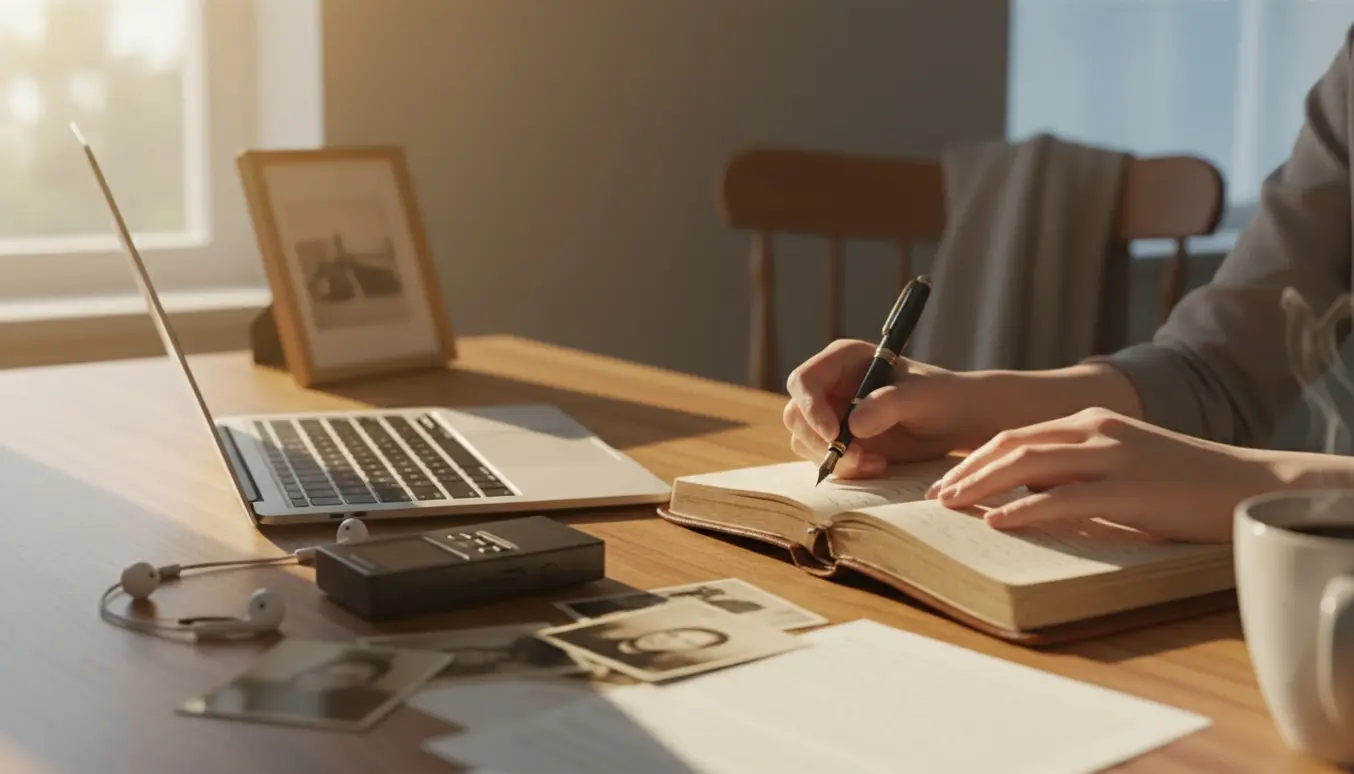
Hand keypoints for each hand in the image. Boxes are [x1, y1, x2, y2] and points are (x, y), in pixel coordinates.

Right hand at [783, 339, 980, 478]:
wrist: (954, 422)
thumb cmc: (940, 397)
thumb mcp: (921, 396)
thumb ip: (889, 404)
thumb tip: (852, 425)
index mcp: (843, 360)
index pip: (804, 381)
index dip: (810, 407)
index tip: (833, 434)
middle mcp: (829, 386)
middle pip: (796, 415)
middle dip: (821, 442)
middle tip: (857, 458)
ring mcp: (830, 414)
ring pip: (804, 441)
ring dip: (834, 459)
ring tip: (875, 463)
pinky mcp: (837, 442)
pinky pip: (822, 459)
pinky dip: (844, 469)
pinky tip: (877, 465)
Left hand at [924, 407, 1282, 542]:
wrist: (1246, 485)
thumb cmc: (1180, 483)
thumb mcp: (1119, 464)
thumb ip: (1074, 470)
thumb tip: (1024, 491)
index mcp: (1091, 421)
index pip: (1016, 435)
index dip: (975, 459)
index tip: (945, 482)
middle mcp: (1097, 430)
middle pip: (1013, 445)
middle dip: (967, 470)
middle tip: (935, 497)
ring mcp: (1114, 457)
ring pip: (1030, 465)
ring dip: (982, 486)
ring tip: (951, 506)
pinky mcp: (1131, 489)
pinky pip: (1065, 499)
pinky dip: (1024, 510)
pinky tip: (997, 523)